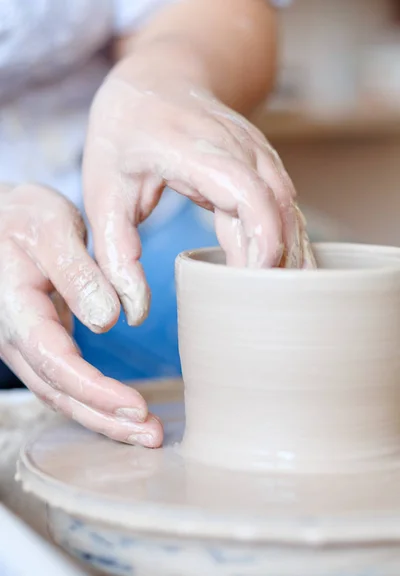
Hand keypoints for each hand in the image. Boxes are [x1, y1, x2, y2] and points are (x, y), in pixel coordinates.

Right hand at [0, 183, 162, 446]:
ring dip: (104, 417)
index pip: (55, 362)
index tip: (136, 407)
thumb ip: (76, 271)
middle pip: (60, 392)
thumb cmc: (21, 218)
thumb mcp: (49, 226)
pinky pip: (65, 381)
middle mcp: (15, 336)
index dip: (95, 391)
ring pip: (62, 394)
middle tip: (151, 436)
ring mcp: (25, 344)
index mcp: (15, 307)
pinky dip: (95, 400)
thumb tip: (106, 320)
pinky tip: (122, 410)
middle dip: (106, 419)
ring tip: (145, 433)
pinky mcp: (41, 343)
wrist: (0, 221)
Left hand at [83, 55, 314, 324]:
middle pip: (277, 208)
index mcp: (192, 148)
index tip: (249, 285)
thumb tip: (132, 313)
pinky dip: (288, 242)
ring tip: (277, 303)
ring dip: (288, 255)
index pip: (247, 193)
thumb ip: (115, 256)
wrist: (157, 80)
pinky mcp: (264, 166)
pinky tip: (283, 276)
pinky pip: (286, 207)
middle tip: (259, 309)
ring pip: (289, 209)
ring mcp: (257, 153)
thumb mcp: (103, 194)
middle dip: (277, 261)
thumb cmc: (125, 137)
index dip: (260, 241)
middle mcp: (237, 146)